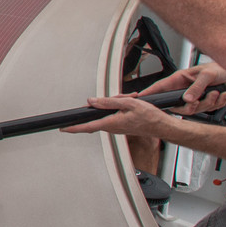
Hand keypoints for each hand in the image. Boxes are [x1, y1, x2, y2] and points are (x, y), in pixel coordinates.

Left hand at [63, 96, 181, 138]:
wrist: (163, 126)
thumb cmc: (150, 117)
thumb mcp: (128, 104)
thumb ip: (108, 102)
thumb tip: (92, 101)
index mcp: (111, 123)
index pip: (87, 126)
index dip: (73, 128)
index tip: (63, 128)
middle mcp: (112, 128)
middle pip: (98, 116)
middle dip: (104, 105)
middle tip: (121, 98)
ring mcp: (117, 128)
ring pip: (106, 115)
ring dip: (114, 104)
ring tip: (130, 99)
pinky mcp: (121, 126)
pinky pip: (114, 116)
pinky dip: (119, 107)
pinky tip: (130, 103)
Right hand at [138, 62, 225, 114]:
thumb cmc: (217, 69)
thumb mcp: (206, 75)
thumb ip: (196, 87)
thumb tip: (187, 99)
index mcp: (179, 80)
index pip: (159, 88)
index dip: (148, 94)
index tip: (140, 99)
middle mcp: (183, 90)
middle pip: (178, 106)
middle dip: (192, 107)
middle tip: (200, 101)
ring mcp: (192, 97)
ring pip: (194, 110)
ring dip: (208, 103)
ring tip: (215, 93)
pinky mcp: (202, 103)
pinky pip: (206, 111)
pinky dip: (217, 104)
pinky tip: (221, 95)